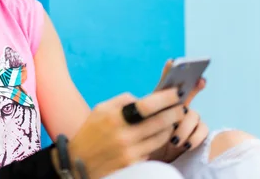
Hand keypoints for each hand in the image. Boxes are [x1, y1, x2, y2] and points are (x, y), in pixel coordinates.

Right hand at [67, 88, 185, 178]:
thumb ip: (122, 101)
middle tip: (181, 107)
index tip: (176, 93)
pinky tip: (157, 136)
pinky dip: (157, 141)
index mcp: (114, 116)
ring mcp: (129, 152)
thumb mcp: (100, 109)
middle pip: (160, 121)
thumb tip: (145, 98)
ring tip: (170, 121)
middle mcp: (123, 134)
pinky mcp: (133, 165)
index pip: (147, 105)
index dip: (166, 98)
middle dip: (175, 112)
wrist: (78, 162)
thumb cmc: (91, 132)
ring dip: (169, 127)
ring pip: (161, 137)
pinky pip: (153, 150)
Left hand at [148, 60, 208, 162]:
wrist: (151, 160)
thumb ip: (145, 113)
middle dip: (188, 94)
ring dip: (185, 127)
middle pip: (186, 95)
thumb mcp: (142, 127)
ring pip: (194, 114)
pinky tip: (184, 145)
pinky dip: (194, 137)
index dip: (168, 71)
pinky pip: (203, 129)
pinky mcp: (196, 133)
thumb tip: (139, 99)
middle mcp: (177, 108)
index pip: (166, 84)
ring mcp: (188, 120)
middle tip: (184, 99)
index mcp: (161, 103)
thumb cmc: (145, 142)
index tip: (170, 61)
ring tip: (175, 139)